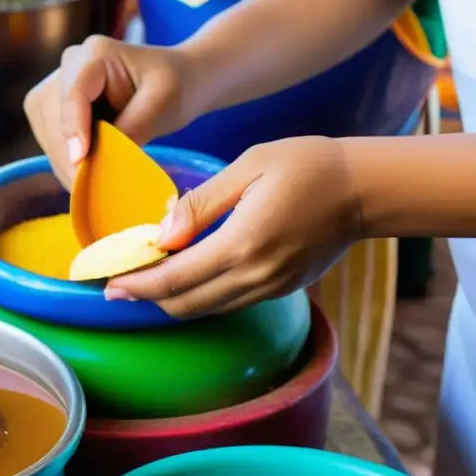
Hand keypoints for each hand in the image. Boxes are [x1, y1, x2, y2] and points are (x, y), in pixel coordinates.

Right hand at [24, 36, 199, 187]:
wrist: (177, 82)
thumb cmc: (175, 87)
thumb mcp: (163, 104)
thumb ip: (132, 128)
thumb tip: (98, 160)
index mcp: (96, 54)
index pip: (73, 93)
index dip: (72, 128)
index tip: (79, 161)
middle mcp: (70, 64)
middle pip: (52, 114)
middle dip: (66, 153)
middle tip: (87, 188)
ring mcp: (59, 85)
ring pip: (46, 129)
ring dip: (63, 160)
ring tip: (88, 185)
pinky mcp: (55, 107)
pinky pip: (49, 138)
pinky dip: (64, 160)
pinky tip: (85, 175)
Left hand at [104, 137, 362, 318]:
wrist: (367, 189)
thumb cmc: (307, 165)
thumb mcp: (248, 167)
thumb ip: (200, 204)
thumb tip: (160, 236)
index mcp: (243, 244)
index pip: (175, 278)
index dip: (137, 286)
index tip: (107, 286)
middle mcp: (255, 276)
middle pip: (184, 303)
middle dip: (146, 298)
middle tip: (116, 287)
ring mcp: (270, 288)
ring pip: (205, 309)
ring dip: (170, 300)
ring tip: (143, 282)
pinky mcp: (280, 290)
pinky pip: (227, 304)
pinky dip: (198, 297)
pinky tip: (183, 278)